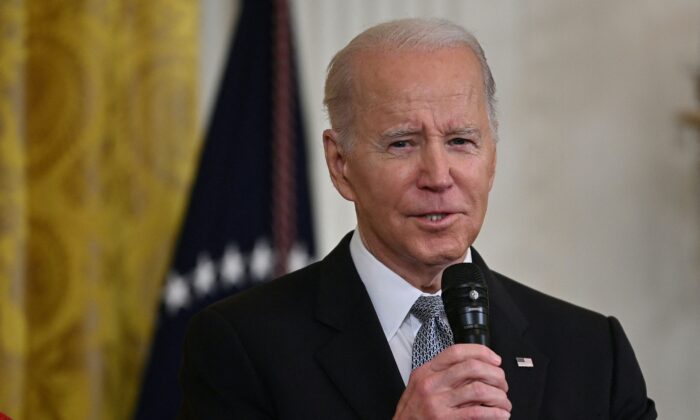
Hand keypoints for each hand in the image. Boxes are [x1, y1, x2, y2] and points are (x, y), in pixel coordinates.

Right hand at [393, 344, 510, 418]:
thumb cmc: (413, 410)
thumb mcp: (421, 385)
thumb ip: (442, 374)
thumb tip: (474, 367)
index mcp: (427, 371)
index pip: (457, 352)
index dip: (481, 352)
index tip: (495, 360)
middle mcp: (432, 384)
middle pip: (471, 367)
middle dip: (494, 374)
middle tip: (502, 383)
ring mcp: (437, 402)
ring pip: (478, 389)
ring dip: (498, 395)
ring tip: (503, 401)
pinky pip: (476, 413)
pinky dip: (494, 413)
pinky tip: (500, 414)